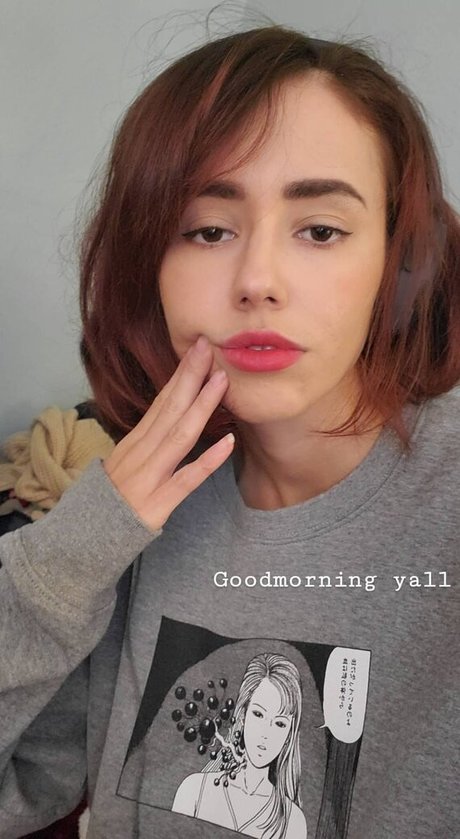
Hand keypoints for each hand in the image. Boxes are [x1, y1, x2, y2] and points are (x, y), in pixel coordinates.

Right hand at [103, 335, 233, 530]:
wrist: (85, 539)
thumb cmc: (110, 499)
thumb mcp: (124, 461)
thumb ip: (148, 440)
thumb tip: (173, 414)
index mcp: (134, 442)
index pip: (160, 401)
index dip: (180, 374)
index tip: (198, 349)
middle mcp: (140, 453)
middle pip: (169, 409)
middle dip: (190, 377)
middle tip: (210, 348)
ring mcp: (149, 477)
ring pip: (179, 436)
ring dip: (202, 407)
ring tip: (221, 382)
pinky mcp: (158, 503)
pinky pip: (187, 479)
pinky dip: (209, 460)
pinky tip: (229, 442)